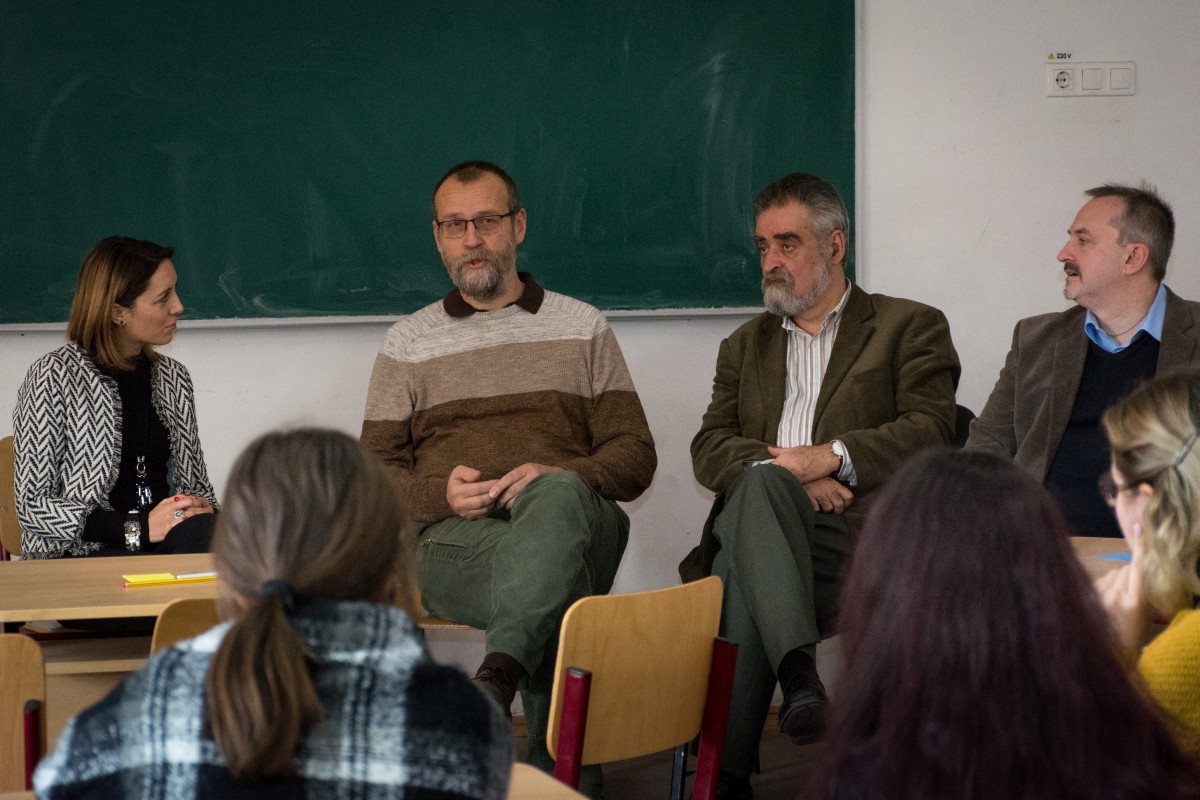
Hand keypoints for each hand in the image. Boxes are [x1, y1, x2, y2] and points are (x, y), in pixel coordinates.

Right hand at [148, 494, 213, 542]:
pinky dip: (193, 525)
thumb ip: (175, 498)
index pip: (189, 501)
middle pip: (192, 510)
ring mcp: (172, 523)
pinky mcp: (172, 531)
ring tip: (208, 515)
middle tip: (209, 509)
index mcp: (171, 505)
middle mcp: (173, 513)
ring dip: (201, 517)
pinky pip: (185, 527)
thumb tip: (188, 496)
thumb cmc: (154, 516)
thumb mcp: (162, 503)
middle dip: (204, 509)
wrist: (144, 528)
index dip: (198, 501)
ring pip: (191, 518)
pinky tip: (200, 524)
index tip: (203, 502)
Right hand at [446, 465, 499, 519]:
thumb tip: (478, 474)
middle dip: (493, 495)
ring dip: (493, 502)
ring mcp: (464, 512)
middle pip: (482, 501)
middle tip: (501, 489)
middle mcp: (459, 504)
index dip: (490, 485)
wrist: (451, 495)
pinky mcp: (469, 517)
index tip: (498, 481)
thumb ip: (468, 472)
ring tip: (499, 495)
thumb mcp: (459, 471)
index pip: (478, 488)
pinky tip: (494, 501)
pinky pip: (483, 514)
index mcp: (456, 492)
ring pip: (484, 509)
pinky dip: (491, 508)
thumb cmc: (458, 481)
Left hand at [490, 463, 562, 509]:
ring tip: (505, 508)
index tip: (491, 495)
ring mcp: (539, 483)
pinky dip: (518, 506)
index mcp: (526, 468)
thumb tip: (497, 491)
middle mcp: (533, 474)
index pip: (509, 477)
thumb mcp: (529, 474)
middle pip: (513, 488)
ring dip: (509, 504)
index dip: (499, 486)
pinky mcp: (542, 492)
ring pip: (519, 497)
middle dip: (502, 499)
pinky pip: (526, 501)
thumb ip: (517, 479)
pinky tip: (515, 509)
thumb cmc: (540, 479)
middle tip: (496, 506)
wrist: (563, 481)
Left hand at [767, 444, 840, 483]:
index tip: (766, 475)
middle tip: (769, 482)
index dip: (767, 472)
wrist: (825, 458)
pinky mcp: (800, 482)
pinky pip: (791, 485)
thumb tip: (769, 449)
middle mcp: (786, 468)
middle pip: (774, 477)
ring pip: (782, 482)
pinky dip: (788, 486)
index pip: (770, 468)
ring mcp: (793, 476)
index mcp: (783, 459)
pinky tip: (787, 488)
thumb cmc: (810, 453)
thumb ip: (779, 451)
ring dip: (780, 483)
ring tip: (777, 486)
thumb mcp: (793, 449)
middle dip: (772, 479)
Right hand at [800, 476, 853, 513]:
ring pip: (828, 508)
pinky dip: (816, 509)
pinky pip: (816, 509)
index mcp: (835, 485)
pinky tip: (815, 505)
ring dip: (826, 510)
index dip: (848, 503)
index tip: (844, 504)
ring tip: (823, 507)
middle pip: (839, 505)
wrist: (800, 473)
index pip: (849, 496)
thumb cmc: (815, 478)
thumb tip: (843, 496)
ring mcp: (819, 494)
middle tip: (834, 510)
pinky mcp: (810, 498)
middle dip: (837, 510)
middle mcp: (828, 490)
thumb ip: (836, 487)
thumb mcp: (828, 478)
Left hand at [1095, 524, 1150, 653]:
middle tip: (1131, 593)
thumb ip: (1143, 592)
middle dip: (1130, 575)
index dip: (1141, 550)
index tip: (1141, 532)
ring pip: (1112, 573)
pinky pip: (1099, 581)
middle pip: (1125, 568)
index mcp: (1134, 602)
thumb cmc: (1131, 638)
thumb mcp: (1145, 618)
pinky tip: (1104, 603)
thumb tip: (1138, 570)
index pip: (1137, 568)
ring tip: (1116, 601)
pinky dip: (1104, 586)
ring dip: (1116, 580)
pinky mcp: (1085, 596)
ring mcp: (1097, 596)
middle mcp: (1114, 595)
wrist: (1105, 654)